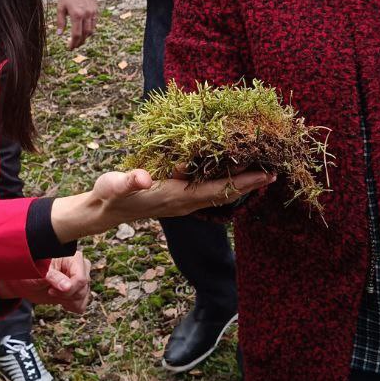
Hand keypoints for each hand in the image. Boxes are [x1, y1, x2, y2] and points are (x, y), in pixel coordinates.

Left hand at [0, 252, 90, 314]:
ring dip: (68, 301)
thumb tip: (67, 287)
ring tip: (53, 294)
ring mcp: (80, 279)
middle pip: (83, 289)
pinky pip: (82, 304)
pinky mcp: (77, 290)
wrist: (25, 280)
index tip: (51, 291)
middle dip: (66, 295)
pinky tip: (61, 301)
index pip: (80, 278)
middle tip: (50, 292)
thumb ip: (54, 277)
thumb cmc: (31, 271)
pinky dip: (71, 306)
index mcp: (73, 258)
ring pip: (83, 297)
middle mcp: (80, 267)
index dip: (68, 289)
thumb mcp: (39, 273)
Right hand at [50, 167, 276, 241]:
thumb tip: (144, 178)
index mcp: (175, 197)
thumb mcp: (114, 185)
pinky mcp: (179, 198)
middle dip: (251, 183)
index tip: (268, 174)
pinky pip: (209, 190)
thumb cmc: (109, 196)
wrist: (103, 212)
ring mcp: (183, 202)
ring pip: (219, 193)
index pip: (217, 190)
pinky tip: (230, 169)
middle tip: (276, 168)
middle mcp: (185, 202)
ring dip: (240, 182)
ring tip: (260, 168)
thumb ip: (128, 180)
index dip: (243, 183)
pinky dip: (224, 180)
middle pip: (226, 193)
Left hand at [56, 0, 97, 49]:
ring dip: (85, 37)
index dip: (73, 43)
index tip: (70, 48)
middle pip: (85, 35)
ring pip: (91, 30)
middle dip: (80, 42)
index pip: (76, 34)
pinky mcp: (96, 10)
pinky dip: (89, 29)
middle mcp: (86, 15)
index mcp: (76, 15)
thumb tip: (60, 34)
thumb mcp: (60, 7)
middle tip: (74, 46)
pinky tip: (84, 31)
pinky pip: (94, 24)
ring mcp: (92, 13)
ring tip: (79, 40)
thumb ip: (60, 22)